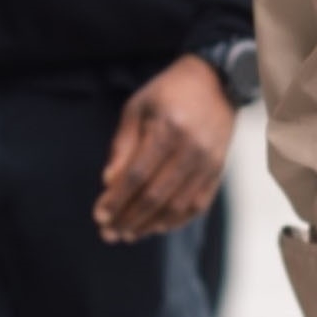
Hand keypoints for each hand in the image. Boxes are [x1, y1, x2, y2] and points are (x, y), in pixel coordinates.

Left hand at [93, 56, 234, 242]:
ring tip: (128, 235)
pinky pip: (197, 204)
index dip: (117, 199)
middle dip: (129, 219)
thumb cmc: (168, 92)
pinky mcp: (217, 170)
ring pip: (177, 205)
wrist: (216, 82)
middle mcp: (191, 148)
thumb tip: (109, 183)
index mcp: (168, 129)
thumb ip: (122, 145)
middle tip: (108, 234)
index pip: (137, 175)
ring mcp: (208, 162)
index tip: (99, 216)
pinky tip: (156, 227)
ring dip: (150, 225)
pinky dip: (176, 221)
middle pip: (155, 195)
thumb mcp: (137, 107)